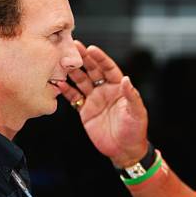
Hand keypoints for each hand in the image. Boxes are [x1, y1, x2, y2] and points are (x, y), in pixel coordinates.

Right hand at [58, 41, 148, 167]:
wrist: (124, 150)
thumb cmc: (135, 131)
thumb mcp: (136, 112)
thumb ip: (130, 96)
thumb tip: (126, 79)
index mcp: (118, 88)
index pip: (108, 68)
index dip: (100, 58)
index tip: (91, 49)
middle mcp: (105, 90)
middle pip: (93, 70)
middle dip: (83, 58)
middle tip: (72, 46)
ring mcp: (94, 99)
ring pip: (81, 81)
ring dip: (72, 72)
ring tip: (62, 62)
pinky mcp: (85, 110)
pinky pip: (74, 97)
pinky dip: (66, 90)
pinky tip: (59, 83)